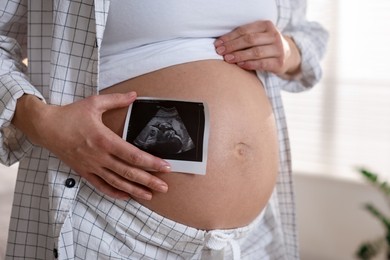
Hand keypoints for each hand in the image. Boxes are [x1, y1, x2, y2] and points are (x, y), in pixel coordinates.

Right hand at [12, 92, 170, 199]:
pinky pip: (101, 186)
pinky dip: (114, 192)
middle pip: (128, 172)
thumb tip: (135, 95)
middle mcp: (100, 156)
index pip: (133, 155)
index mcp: (105, 140)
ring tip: (150, 195)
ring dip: (134, 190)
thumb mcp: (94, 103)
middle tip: (164, 186)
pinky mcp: (84, 172)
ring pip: (117, 182)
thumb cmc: (70, 115)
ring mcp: (92, 166)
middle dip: (149, 180)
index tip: (165, 167)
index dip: (151, 163)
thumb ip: (117, 100)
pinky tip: (126, 196)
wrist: (45, 127)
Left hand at [214, 20, 300, 75]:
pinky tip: (240, 65)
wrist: (286, 55)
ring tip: (227, 59)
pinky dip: (249, 64)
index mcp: (267, 25)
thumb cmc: (265, 45)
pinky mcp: (279, 62)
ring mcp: (278, 49)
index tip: (218, 44)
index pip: (244, 30)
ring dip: (239, 55)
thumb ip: (243, 37)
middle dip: (232, 46)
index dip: (229, 37)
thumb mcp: (258, 36)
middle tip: (220, 52)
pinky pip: (262, 63)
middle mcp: (274, 35)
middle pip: (249, 40)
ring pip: (256, 52)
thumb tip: (220, 43)